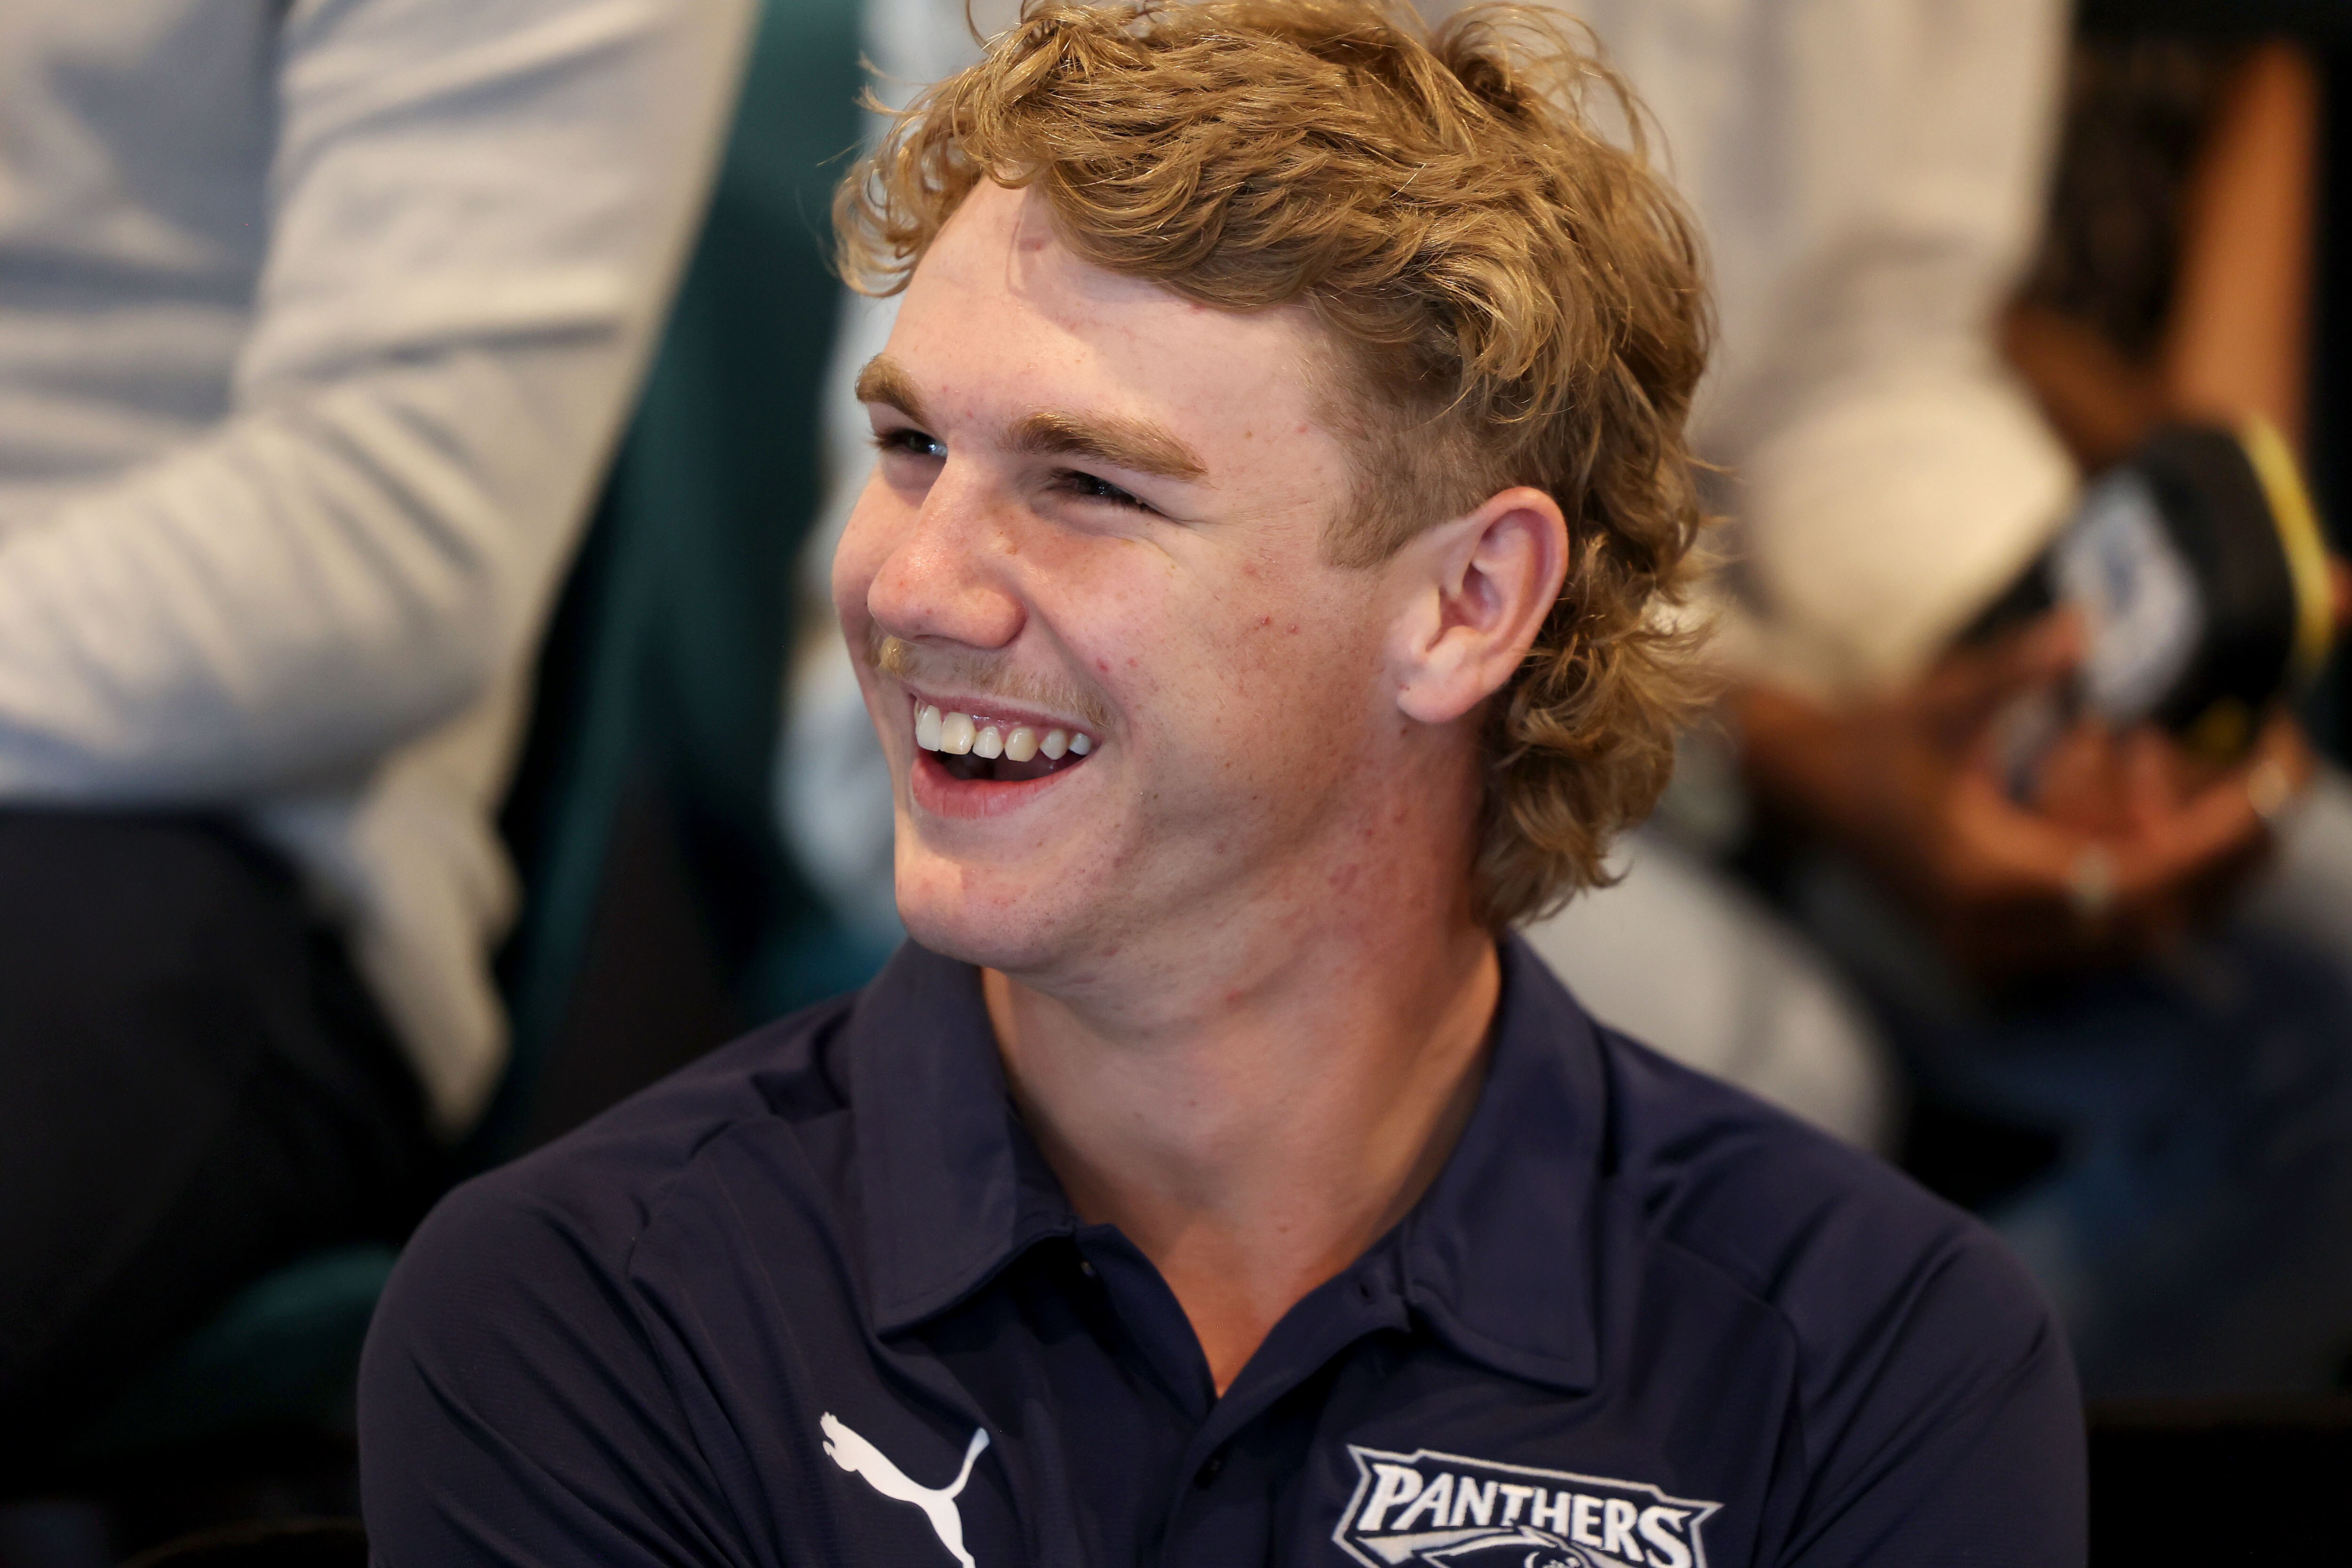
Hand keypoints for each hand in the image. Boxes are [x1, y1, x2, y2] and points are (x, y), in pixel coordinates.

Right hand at [1735, 616, 2308, 985]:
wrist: (1807, 791)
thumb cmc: (1875, 741)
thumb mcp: (1944, 700)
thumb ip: (2017, 670)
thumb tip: (2088, 626)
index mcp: (1983, 874)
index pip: (2128, 879)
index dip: (2206, 838)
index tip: (2262, 786)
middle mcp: (1995, 928)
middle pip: (2148, 922)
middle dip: (2216, 859)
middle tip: (2264, 790)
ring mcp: (1997, 946)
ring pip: (2132, 935)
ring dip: (2184, 875)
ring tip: (2212, 806)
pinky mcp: (2001, 944)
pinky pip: (2101, 932)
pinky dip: (2145, 886)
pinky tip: (2157, 830)